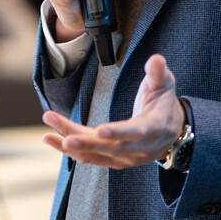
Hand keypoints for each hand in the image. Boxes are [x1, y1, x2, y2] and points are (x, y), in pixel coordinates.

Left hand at [42, 54, 183, 168]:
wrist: (171, 131)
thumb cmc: (164, 104)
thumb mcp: (164, 84)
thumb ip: (158, 73)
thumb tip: (156, 59)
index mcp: (153, 128)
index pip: (135, 132)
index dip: (119, 133)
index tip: (101, 130)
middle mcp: (139, 148)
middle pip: (110, 147)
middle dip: (86, 142)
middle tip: (66, 137)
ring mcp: (126, 157)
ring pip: (97, 154)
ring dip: (73, 148)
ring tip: (48, 137)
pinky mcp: (115, 160)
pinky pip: (92, 158)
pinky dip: (73, 152)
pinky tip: (52, 141)